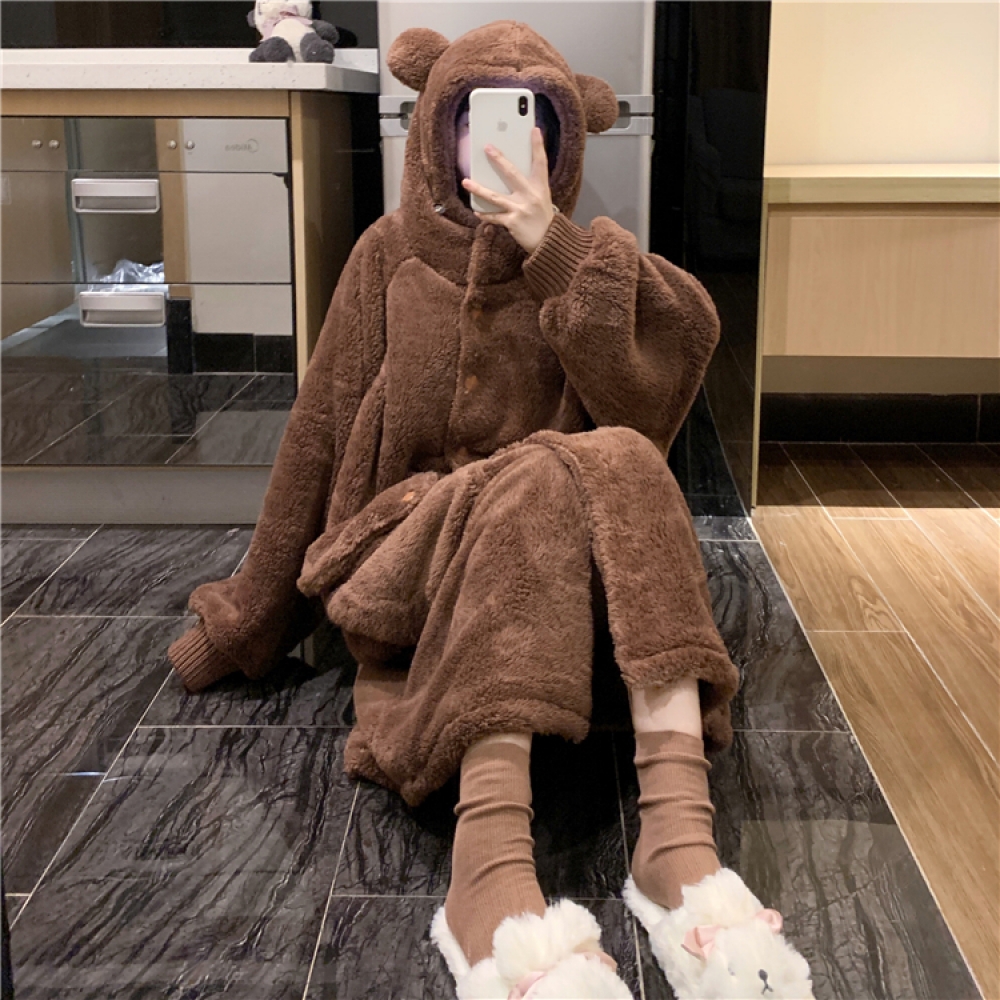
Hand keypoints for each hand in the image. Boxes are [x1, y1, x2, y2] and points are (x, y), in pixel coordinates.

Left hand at [461, 127, 555, 254]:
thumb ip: (530, 185)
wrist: (548, 242)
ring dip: (479, 189)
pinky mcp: (512, 222)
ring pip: (495, 196)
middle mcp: (530, 195)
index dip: (537, 146)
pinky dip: (485, 214)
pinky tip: (475, 210)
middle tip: (487, 147)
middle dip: (499, 160)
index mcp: (540, 187)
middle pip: (512, 173)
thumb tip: (513, 173)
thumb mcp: (542, 198)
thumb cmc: (543, 218)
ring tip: (466, 181)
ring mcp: (520, 209)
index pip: (540, 162)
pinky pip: (494, 217)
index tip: (534, 130)